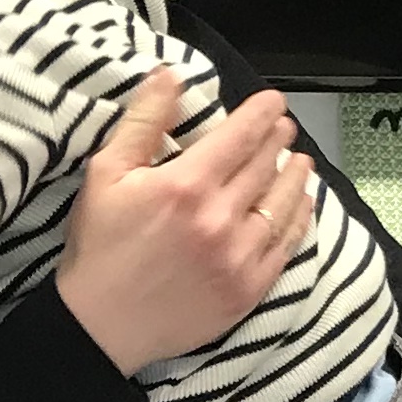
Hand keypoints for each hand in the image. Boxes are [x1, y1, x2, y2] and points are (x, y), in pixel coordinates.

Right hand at [52, 71, 304, 374]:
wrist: (100, 326)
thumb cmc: (99, 246)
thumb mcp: (106, 174)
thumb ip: (143, 122)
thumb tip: (170, 76)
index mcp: (186, 186)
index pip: (240, 136)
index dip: (262, 114)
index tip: (274, 102)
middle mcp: (220, 219)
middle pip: (264, 167)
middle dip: (278, 140)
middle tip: (284, 127)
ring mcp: (239, 257)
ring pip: (282, 205)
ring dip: (295, 177)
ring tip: (301, 160)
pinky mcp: (248, 289)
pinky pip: (285, 247)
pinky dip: (298, 220)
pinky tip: (301, 205)